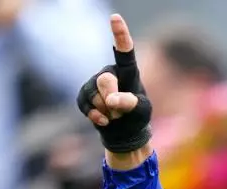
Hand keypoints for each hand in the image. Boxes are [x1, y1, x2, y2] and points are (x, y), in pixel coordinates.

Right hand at [76, 14, 153, 165]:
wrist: (124, 132)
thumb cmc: (137, 116)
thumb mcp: (141, 111)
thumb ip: (130, 102)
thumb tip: (110, 99)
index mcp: (128, 71)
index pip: (124, 51)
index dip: (120, 34)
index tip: (115, 17)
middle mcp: (110, 72)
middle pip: (105, 80)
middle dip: (112, 98)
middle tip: (120, 111)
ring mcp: (95, 83)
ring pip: (93, 94)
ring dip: (105, 110)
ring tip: (115, 115)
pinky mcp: (85, 96)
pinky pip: (84, 104)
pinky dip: (95, 116)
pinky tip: (105, 121)